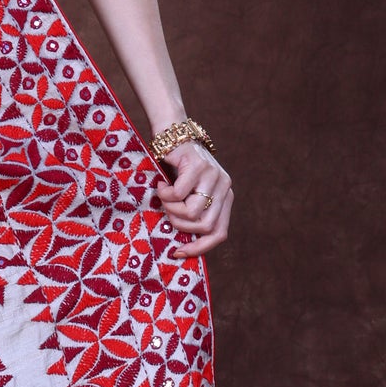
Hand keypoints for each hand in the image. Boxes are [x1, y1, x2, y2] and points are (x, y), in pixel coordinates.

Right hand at [153, 140, 232, 255]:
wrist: (172, 133)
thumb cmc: (175, 169)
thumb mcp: (187, 195)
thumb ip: (191, 214)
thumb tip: (180, 246)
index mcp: (225, 197)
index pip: (219, 233)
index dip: (199, 247)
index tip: (178, 252)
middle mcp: (225, 187)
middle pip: (205, 226)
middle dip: (180, 225)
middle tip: (166, 211)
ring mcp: (214, 176)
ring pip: (192, 212)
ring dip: (171, 208)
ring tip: (163, 196)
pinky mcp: (199, 167)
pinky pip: (179, 194)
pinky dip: (165, 193)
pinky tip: (160, 184)